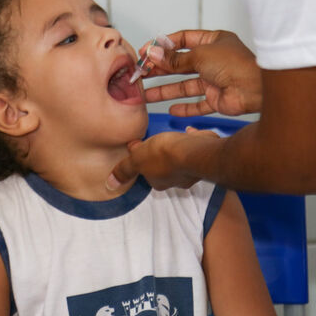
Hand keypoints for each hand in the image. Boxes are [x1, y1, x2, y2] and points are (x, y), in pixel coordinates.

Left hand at [107, 127, 222, 190]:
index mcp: (160, 181)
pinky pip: (196, 148)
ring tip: (173, 136)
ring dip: (178, 149)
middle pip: (165, 167)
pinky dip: (192, 140)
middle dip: (162, 156)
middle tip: (157, 141)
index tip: (140, 147)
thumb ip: (125, 170)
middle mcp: (177, 179)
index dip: (143, 159)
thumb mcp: (137, 160)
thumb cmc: (166, 155)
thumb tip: (110, 184)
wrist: (195, 150)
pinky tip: (189, 131)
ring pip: (182, 159)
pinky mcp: (205, 156)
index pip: (147, 173)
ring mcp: (193, 169)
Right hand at [141, 30, 261, 116]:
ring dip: (167, 90)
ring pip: (186, 85)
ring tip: (147, 94)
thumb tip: (154, 54)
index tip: (147, 51)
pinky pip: (198, 104)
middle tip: (142, 73)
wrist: (256, 89)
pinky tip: (171, 109)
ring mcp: (216, 80)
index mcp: (214, 41)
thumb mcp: (199, 55)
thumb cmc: (236, 65)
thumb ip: (175, 58)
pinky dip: (185, 108)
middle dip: (161, 69)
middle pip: (182, 64)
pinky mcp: (218, 99)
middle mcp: (215, 60)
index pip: (184, 40)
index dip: (164, 46)